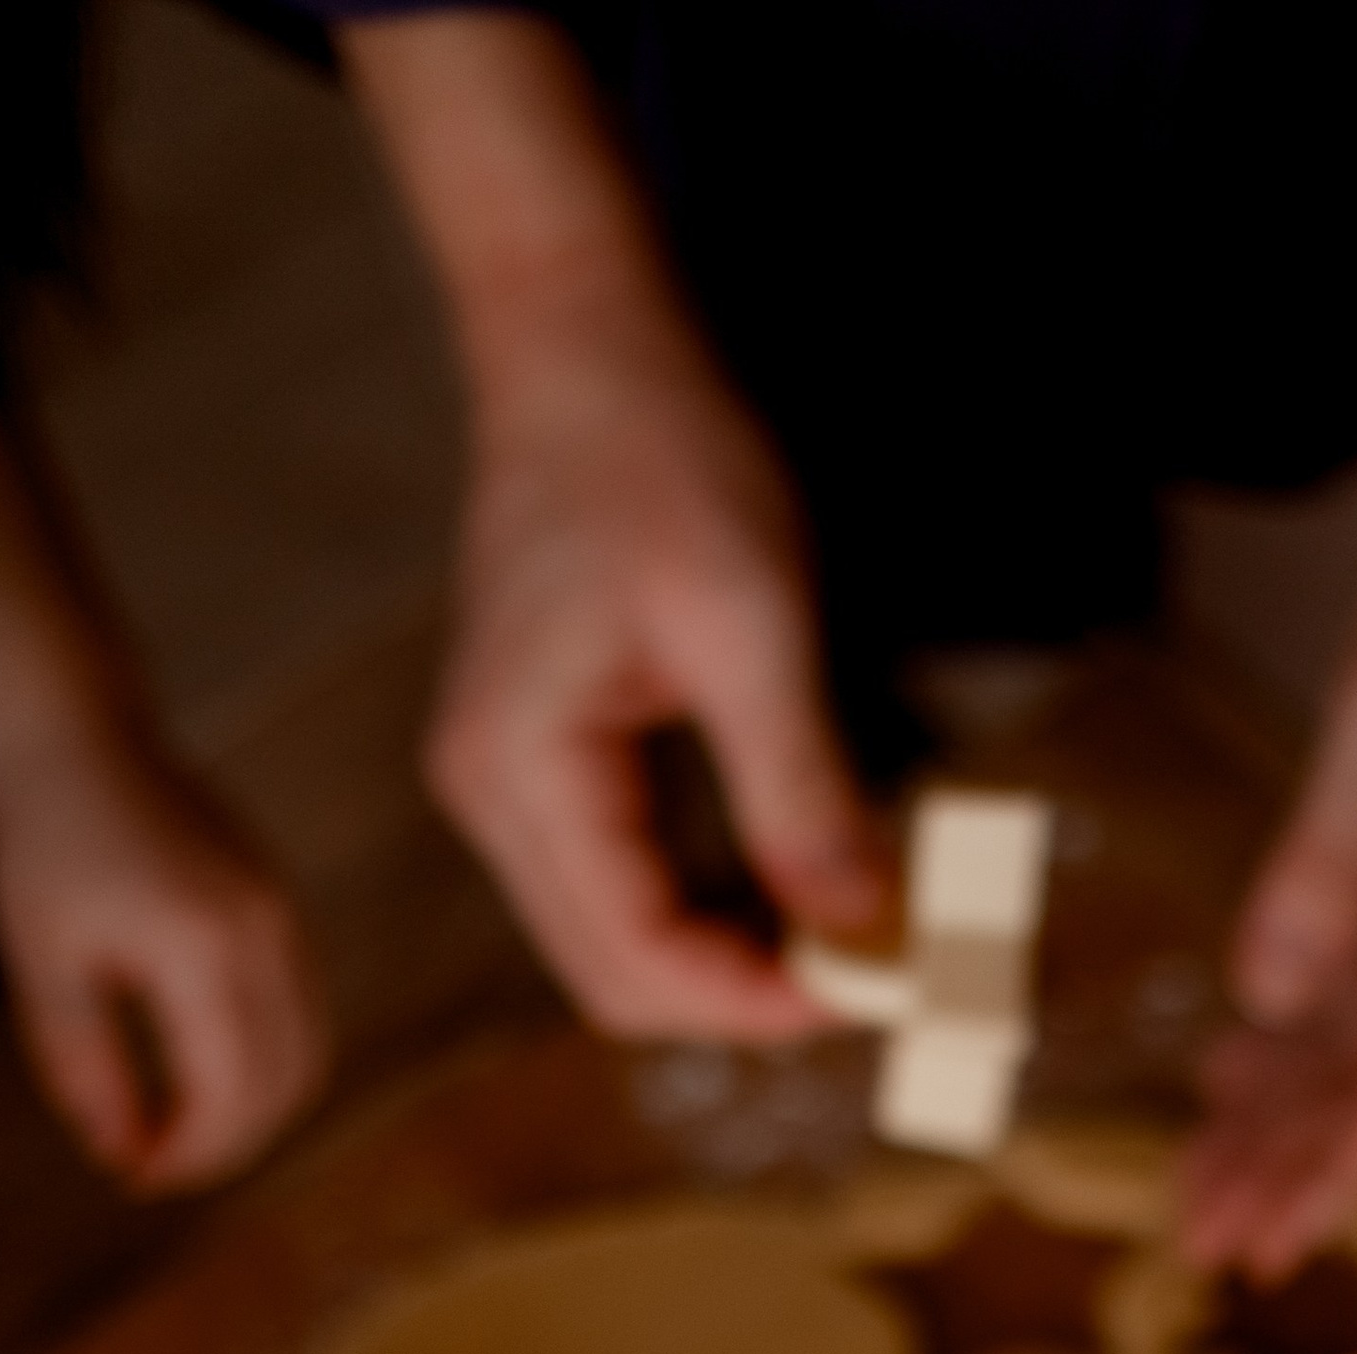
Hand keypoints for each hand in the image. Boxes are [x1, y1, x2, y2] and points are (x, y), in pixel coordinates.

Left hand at [0, 729, 329, 1193]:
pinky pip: (303, 1015)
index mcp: (199, 947)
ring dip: (253, 1112)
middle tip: (155, 1165)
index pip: (226, 1095)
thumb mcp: (41, 966)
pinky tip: (201, 1076)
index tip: (134, 1176)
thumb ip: (83, 1066)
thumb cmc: (43, 845)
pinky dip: (265, 1065)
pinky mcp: (284, 910)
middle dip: (224, 1146)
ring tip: (180, 1130)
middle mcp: (262, 935)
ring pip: (307, 1057)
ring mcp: (285, 920)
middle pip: (282, 1088)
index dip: (187, 1155)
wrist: (77, 735)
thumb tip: (119, 1156)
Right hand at [427, 333, 887, 1037]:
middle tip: (863, 972)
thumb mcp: (755, 624)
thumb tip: (858, 924)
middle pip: (614, 979)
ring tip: (833, 934)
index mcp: (524, 769)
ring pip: (612, 947)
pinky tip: (777, 887)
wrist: (584, 349)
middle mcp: (488, 795)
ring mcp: (500, 784)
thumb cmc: (659, 455)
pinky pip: (612, 889)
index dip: (756, 1001)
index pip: (637, 962)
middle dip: (741, 997)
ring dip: (722, 964)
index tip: (867, 987)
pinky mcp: (533, 766)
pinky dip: (698, 913)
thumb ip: (800, 788)